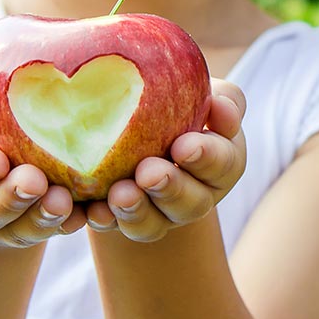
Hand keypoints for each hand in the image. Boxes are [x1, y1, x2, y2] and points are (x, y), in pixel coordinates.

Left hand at [86, 79, 246, 241]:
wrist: (138, 119)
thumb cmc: (180, 98)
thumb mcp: (205, 92)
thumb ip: (223, 98)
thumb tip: (219, 104)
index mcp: (222, 162)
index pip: (224, 163)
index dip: (207, 157)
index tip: (184, 145)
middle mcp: (196, 195)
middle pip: (192, 203)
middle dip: (170, 189)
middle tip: (149, 173)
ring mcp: (161, 212)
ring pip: (155, 224)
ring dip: (137, 210)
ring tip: (120, 194)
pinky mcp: (126, 218)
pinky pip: (116, 227)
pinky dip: (105, 220)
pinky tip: (94, 210)